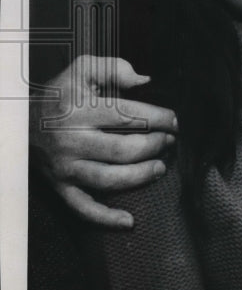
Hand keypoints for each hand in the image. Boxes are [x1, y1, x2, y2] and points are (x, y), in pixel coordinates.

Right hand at [30, 56, 176, 227]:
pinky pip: (83, 207)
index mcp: (79, 109)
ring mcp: (66, 167)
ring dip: (140, 176)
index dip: (158, 119)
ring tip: (160, 168)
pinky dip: (106, 217)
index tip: (174, 121)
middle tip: (168, 142)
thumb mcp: (82, 69)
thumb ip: (114, 68)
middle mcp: (72, 140)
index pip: (128, 115)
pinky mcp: (60, 186)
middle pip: (123, 149)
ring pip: (109, 179)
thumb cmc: (59, 94)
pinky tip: (129, 221)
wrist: (20, 121)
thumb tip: (144, 81)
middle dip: (154, 146)